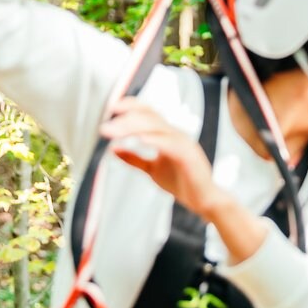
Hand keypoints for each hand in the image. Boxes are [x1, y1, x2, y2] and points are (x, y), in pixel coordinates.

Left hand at [100, 96, 230, 216]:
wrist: (204, 201)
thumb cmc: (182, 183)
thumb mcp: (152, 169)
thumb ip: (134, 159)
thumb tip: (113, 149)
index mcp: (168, 134)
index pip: (149, 113)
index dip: (131, 106)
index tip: (111, 108)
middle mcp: (175, 134)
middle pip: (149, 117)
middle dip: (125, 120)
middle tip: (103, 128)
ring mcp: (183, 143)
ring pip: (156, 127)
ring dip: (132, 127)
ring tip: (112, 132)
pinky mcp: (188, 155)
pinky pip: (169, 143)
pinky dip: (153, 139)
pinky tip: (138, 139)